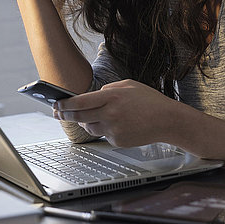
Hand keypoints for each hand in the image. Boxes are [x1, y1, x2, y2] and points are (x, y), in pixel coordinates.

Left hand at [53, 79, 178, 146]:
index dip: (65, 104)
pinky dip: (105, 130)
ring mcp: (114, 129)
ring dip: (87, 122)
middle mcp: (110, 113)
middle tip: (58, 114)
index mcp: (112, 97)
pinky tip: (119, 124)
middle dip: (65, 115)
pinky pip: (104, 135)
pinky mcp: (118, 141)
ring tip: (97, 116)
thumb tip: (94, 94)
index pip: (80, 102)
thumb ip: (108, 88)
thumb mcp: (128, 85)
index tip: (57, 105)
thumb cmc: (150, 101)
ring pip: (90, 128)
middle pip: (79, 117)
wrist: (167, 120)